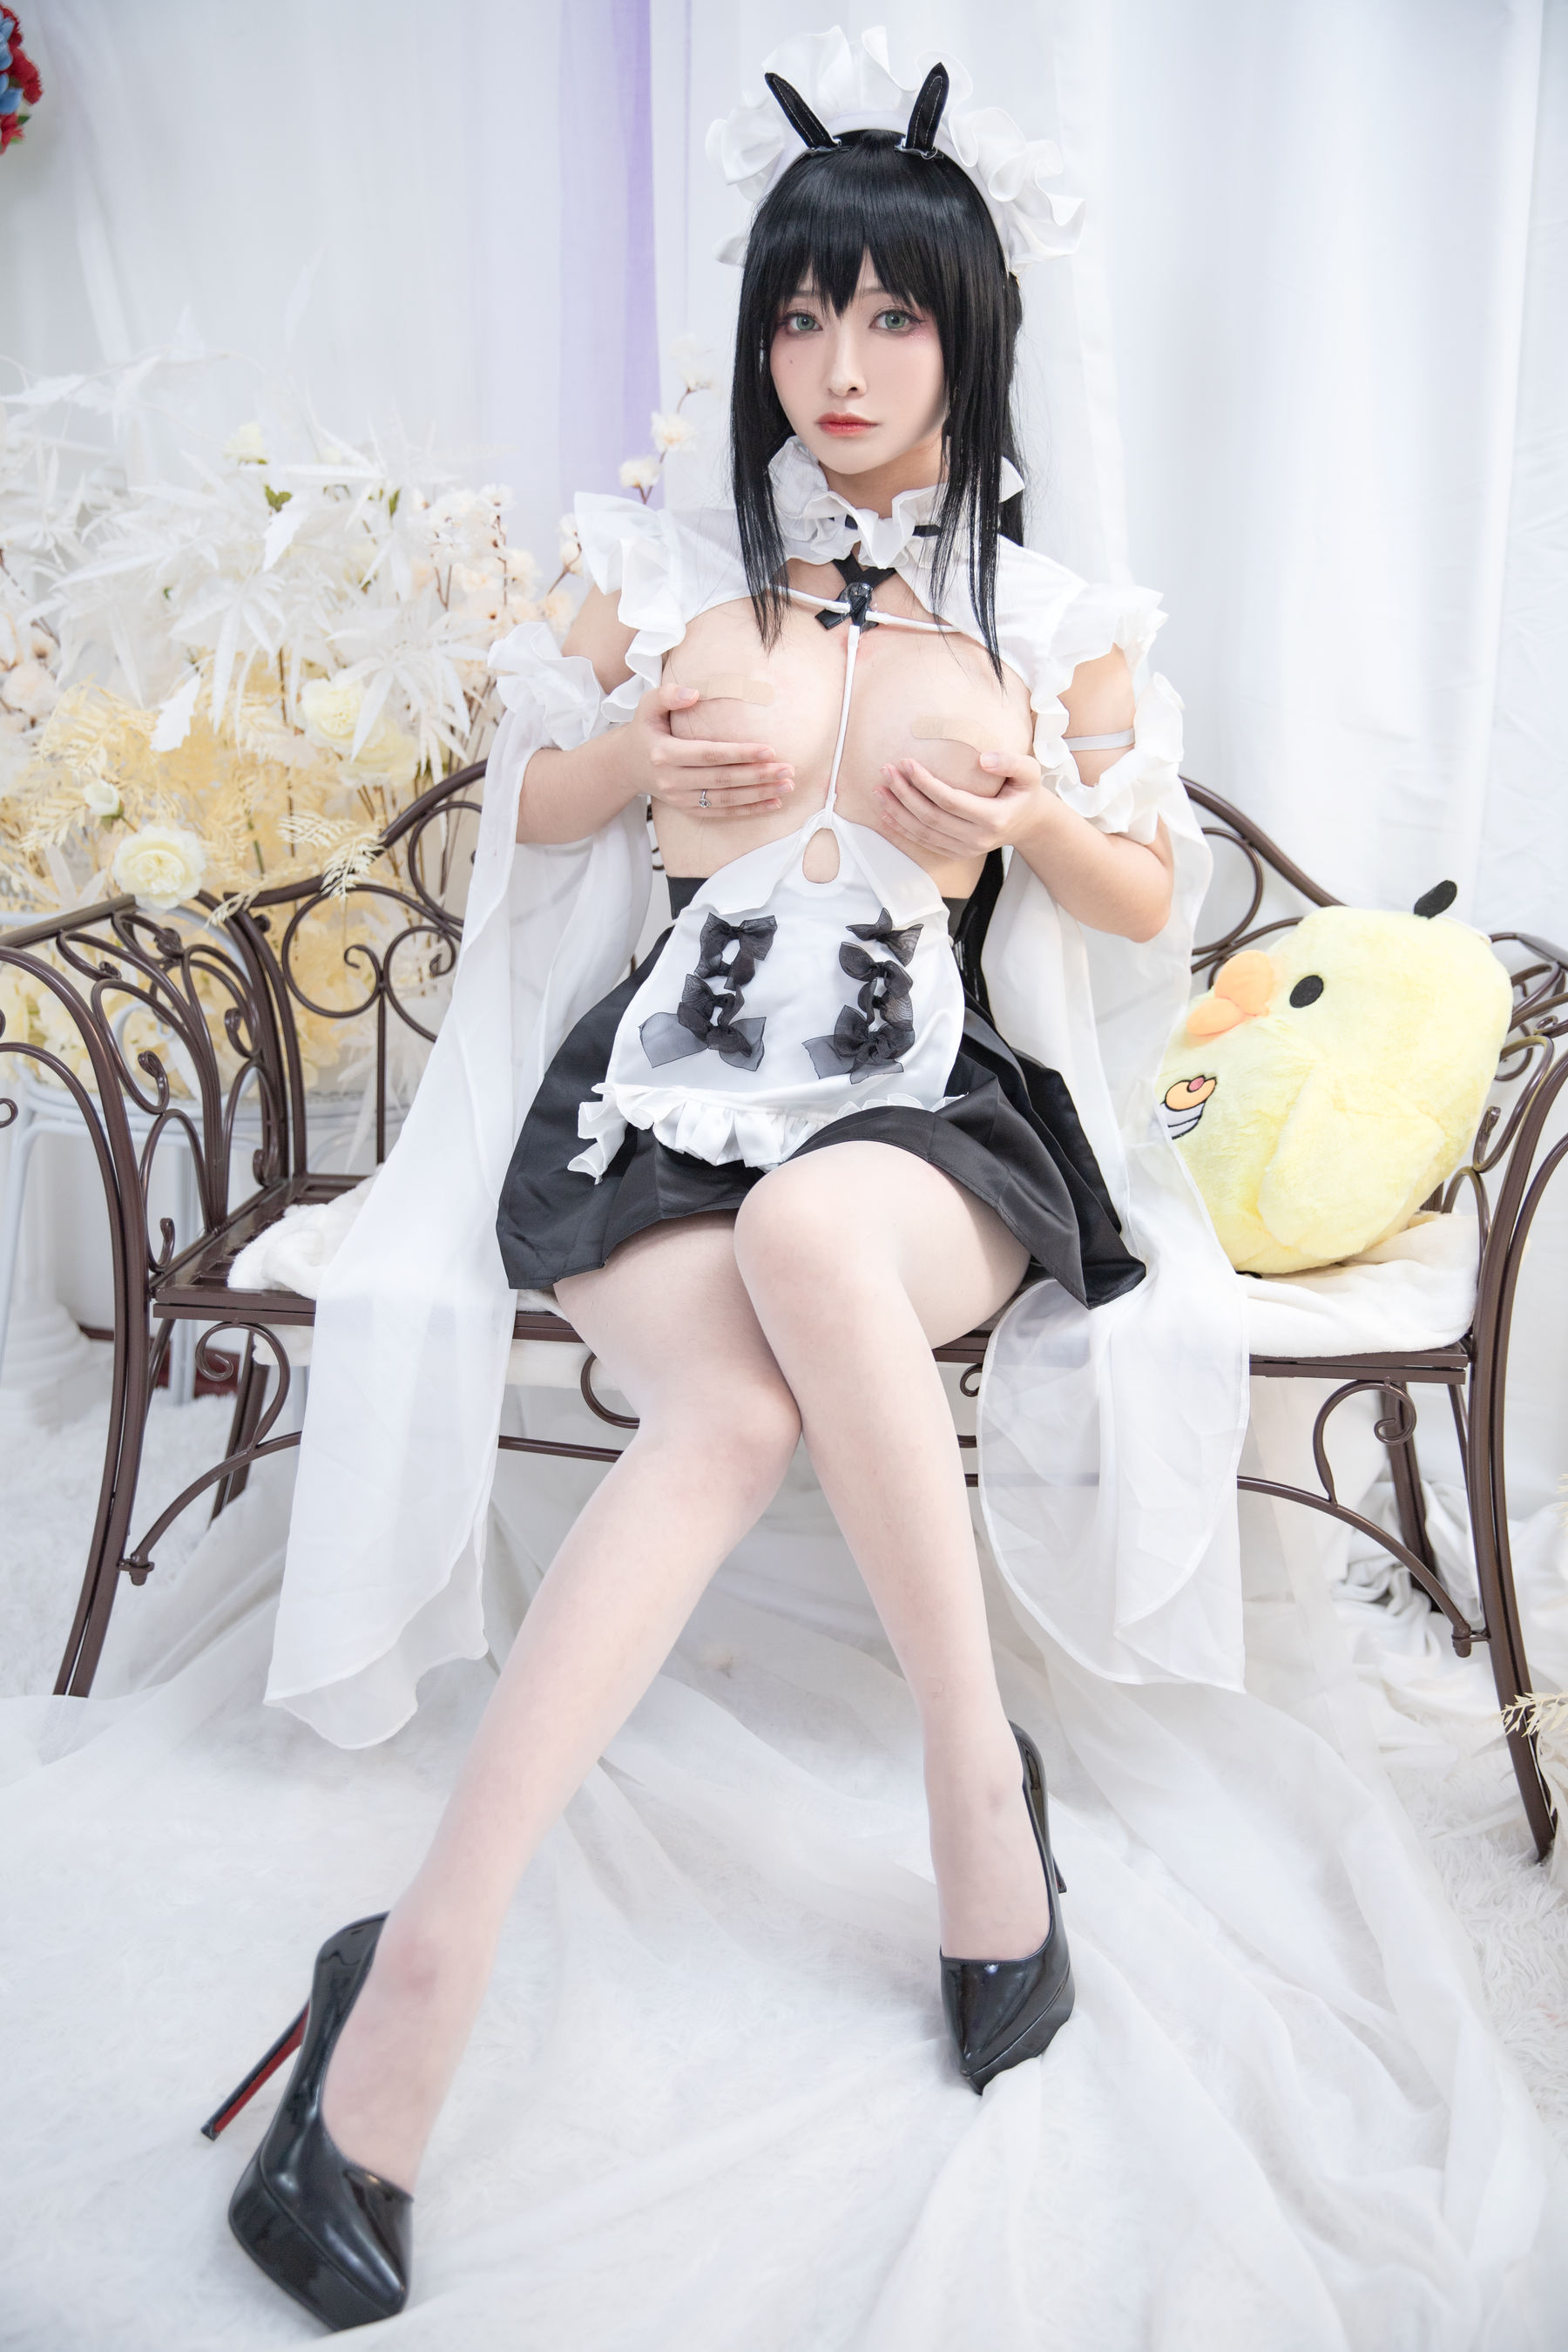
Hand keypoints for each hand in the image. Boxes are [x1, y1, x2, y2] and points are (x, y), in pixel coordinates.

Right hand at [637, 681, 794, 819]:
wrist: (628, 765)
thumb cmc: (646, 729)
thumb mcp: (647, 706)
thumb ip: (667, 695)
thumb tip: (694, 694)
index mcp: (664, 753)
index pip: (708, 754)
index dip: (739, 753)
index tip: (769, 749)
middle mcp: (672, 780)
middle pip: (722, 779)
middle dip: (758, 775)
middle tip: (788, 769)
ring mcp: (680, 798)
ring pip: (726, 799)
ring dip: (759, 794)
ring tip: (787, 785)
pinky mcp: (688, 809)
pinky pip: (723, 813)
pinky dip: (749, 810)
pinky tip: (773, 803)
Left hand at [874, 748, 1054, 858]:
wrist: (1028, 824)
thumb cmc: (1025, 793)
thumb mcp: (1030, 772)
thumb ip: (1011, 762)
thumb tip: (984, 759)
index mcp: (994, 818)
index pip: (951, 800)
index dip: (926, 783)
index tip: (907, 763)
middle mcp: (977, 838)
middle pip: (931, 817)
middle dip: (905, 794)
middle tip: (887, 771)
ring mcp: (965, 850)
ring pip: (923, 832)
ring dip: (897, 812)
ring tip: (879, 789)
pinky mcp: (955, 854)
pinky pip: (923, 842)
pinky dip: (901, 829)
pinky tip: (885, 814)